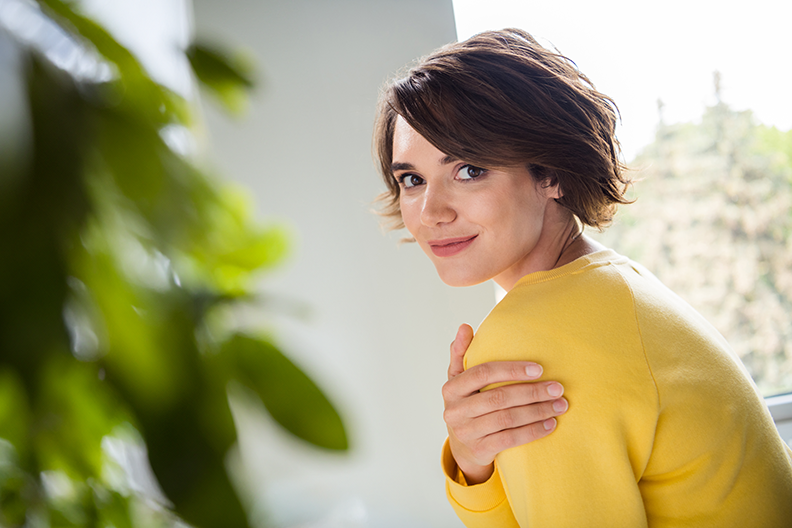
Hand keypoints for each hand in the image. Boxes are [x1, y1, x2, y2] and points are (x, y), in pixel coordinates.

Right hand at [443, 324, 566, 484]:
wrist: (462, 447)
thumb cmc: (466, 404)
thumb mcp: (458, 379)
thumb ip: (460, 353)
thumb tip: (465, 326)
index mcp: (451, 388)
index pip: (482, 373)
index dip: (511, 370)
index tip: (539, 368)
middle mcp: (455, 410)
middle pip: (498, 398)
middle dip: (531, 392)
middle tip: (557, 388)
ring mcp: (466, 432)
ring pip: (507, 419)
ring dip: (538, 411)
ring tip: (560, 405)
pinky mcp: (479, 450)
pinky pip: (511, 439)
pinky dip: (533, 431)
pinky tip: (550, 424)